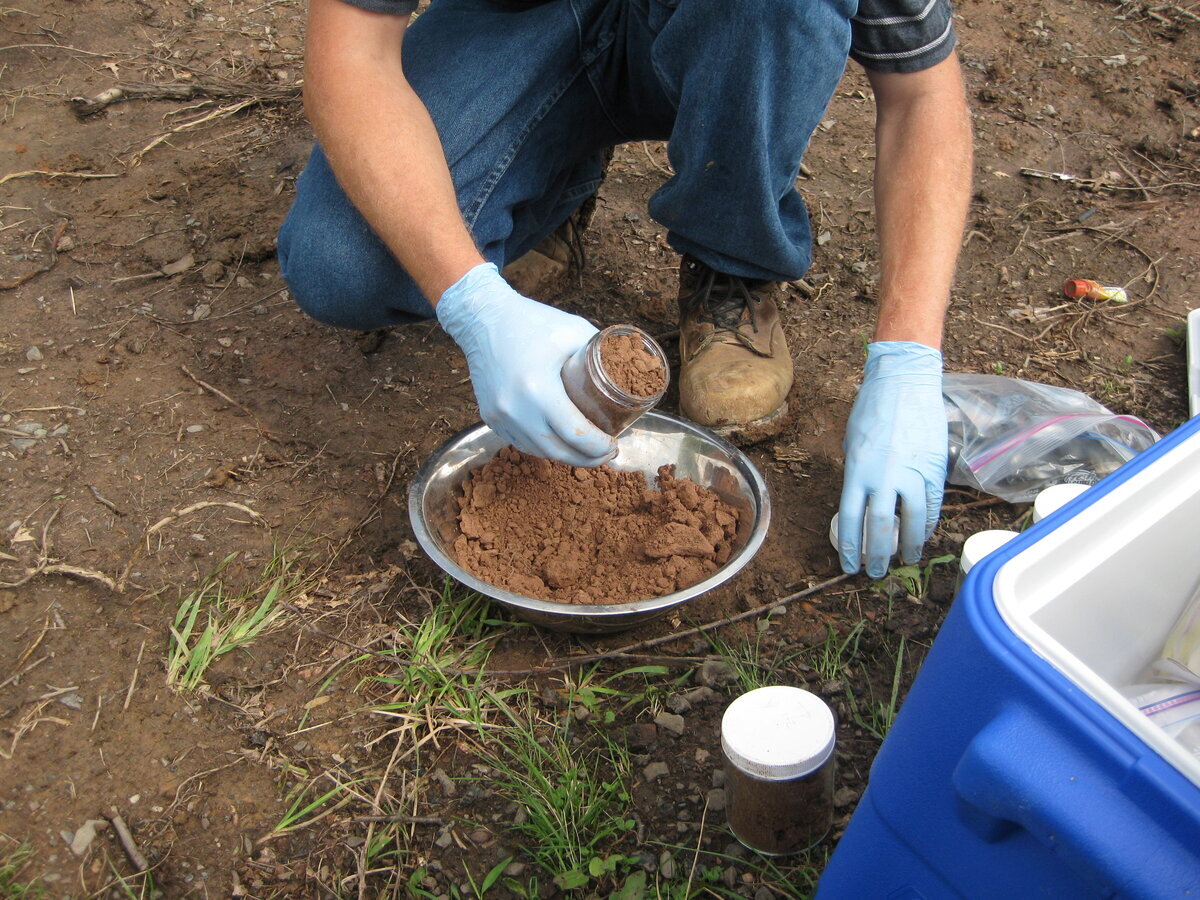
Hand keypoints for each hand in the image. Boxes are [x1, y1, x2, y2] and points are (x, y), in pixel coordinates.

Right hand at [436, 262, 615, 466]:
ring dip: (563, 455)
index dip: (599, 447)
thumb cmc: (530, 321)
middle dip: (586, 459)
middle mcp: (516, 409)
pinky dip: (541, 446)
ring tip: (584, 450)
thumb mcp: (573, 330)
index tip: (614, 444)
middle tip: (605, 454)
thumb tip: (624, 371)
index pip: (576, 435)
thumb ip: (600, 353)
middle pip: (557, 452)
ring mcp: (499, 415)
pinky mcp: (489, 416)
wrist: (482, 318)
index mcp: (539, 389)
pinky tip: (558, 441)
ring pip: (537, 451)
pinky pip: (519, 442)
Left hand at [838, 341, 946, 577]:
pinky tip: (924, 534)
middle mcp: (883, 476)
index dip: (850, 547)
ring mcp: (912, 473)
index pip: (849, 519)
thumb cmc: (873, 411)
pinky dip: (929, 523)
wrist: (904, 383)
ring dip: (909, 546)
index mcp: (856, 471)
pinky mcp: (935, 468)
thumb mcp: (853, 445)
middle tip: (877, 572)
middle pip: (880, 527)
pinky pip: (933, 504)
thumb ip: (858, 475)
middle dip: (877, 555)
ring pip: (912, 521)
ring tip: (907, 560)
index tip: (850, 565)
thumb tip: (863, 502)